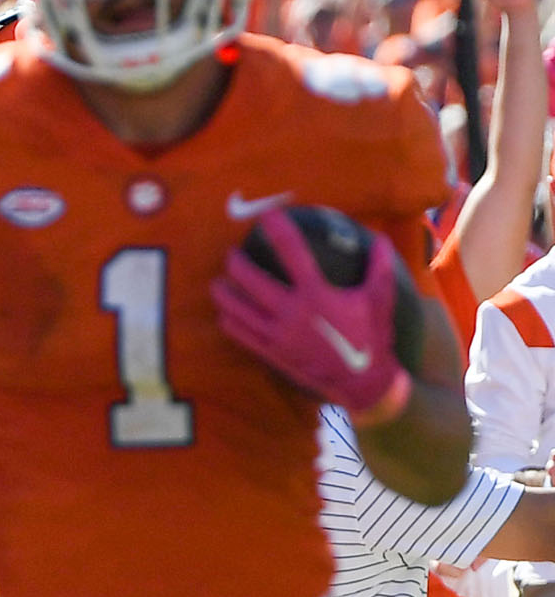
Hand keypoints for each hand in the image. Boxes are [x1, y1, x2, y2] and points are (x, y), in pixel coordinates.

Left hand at [212, 208, 406, 419]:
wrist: (363, 382)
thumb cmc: (373, 337)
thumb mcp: (380, 299)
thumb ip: (379, 267)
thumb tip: (379, 238)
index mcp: (316, 295)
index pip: (292, 253)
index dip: (279, 230)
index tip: (266, 214)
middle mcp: (292, 313)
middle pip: (251, 281)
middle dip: (237, 264)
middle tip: (231, 254)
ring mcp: (278, 335)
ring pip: (238, 309)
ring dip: (224, 293)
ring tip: (218, 282)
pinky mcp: (271, 353)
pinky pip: (240, 335)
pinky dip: (229, 322)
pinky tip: (224, 314)